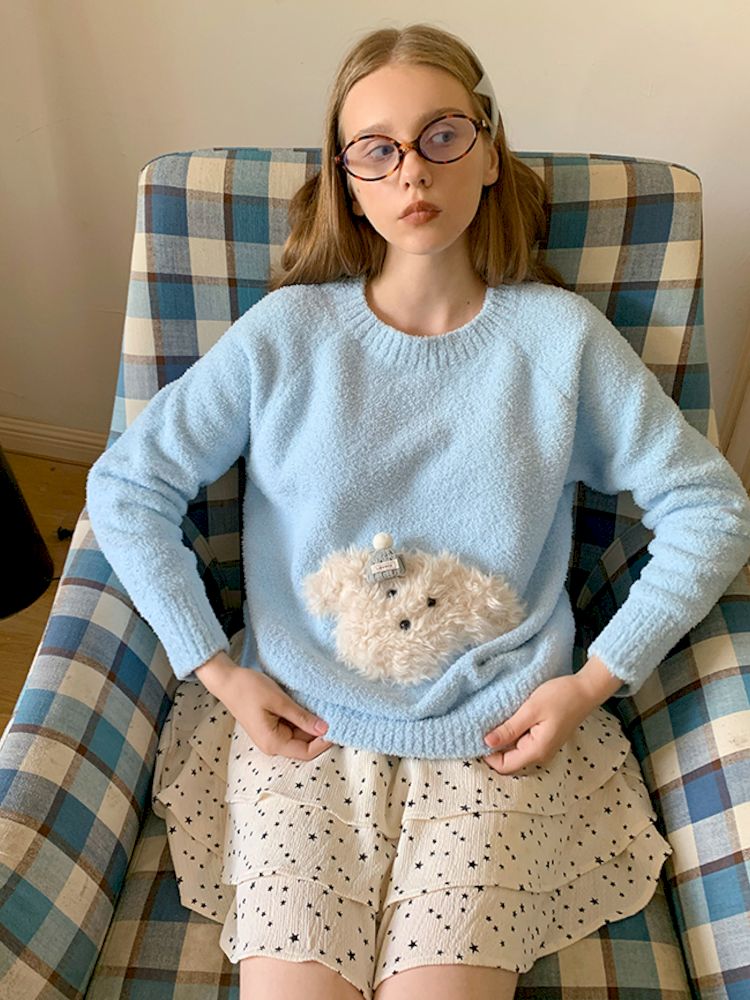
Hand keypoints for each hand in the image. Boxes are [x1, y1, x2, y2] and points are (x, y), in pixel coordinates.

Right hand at [196, 653, 333, 760]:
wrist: (227, 680)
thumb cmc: (249, 689)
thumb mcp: (279, 701)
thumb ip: (302, 717)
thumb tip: (325, 729)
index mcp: (273, 743)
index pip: (306, 752)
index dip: (324, 743)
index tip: (338, 727)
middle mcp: (272, 744)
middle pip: (304, 745)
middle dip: (320, 733)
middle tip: (336, 715)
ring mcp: (271, 736)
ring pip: (299, 736)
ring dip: (311, 725)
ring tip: (325, 709)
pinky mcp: (271, 726)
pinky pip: (292, 728)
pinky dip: (302, 720)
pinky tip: (310, 708)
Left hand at [482, 674, 598, 774]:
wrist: (585, 690)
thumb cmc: (560, 697)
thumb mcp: (530, 710)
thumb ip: (509, 729)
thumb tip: (487, 743)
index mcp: (536, 751)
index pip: (504, 766)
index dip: (488, 756)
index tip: (478, 736)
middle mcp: (540, 755)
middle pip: (509, 763)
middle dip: (494, 750)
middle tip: (483, 728)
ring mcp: (543, 748)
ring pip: (515, 754)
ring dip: (503, 742)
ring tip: (494, 723)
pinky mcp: (545, 740)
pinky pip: (523, 745)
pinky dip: (512, 737)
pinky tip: (508, 722)